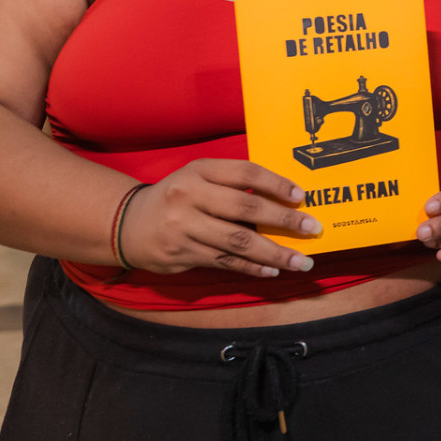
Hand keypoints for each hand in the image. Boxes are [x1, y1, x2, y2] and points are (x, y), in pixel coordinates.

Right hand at [118, 159, 320, 276]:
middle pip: (246, 209)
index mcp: (199, 170)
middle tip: (312, 228)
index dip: (276, 184)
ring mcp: (183, 227)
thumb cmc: (178, 197)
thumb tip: (284, 200)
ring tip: (301, 261)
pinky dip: (252, 267)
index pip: (246, 173)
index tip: (301, 197)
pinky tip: (273, 269)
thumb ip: (233, 184)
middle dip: (284, 220)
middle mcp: (189, 196)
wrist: (127, 224)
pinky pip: (225, 262)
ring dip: (275, 253)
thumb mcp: (199, 178)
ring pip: (238, 242)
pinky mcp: (181, 254)